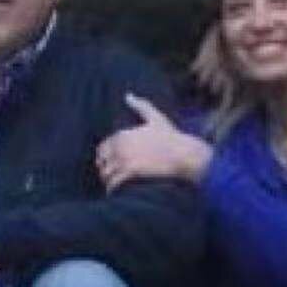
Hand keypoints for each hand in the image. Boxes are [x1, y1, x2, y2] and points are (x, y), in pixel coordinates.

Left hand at [95, 93, 211, 190]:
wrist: (184, 153)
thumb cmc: (171, 136)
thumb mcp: (156, 117)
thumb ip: (140, 106)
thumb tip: (128, 95)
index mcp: (123, 134)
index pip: (102, 148)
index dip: (105, 157)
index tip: (110, 163)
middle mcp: (120, 146)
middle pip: (102, 162)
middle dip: (105, 169)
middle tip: (111, 176)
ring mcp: (125, 159)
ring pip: (106, 174)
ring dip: (108, 180)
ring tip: (113, 185)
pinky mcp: (131, 172)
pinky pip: (114, 183)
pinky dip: (112, 189)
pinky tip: (116, 192)